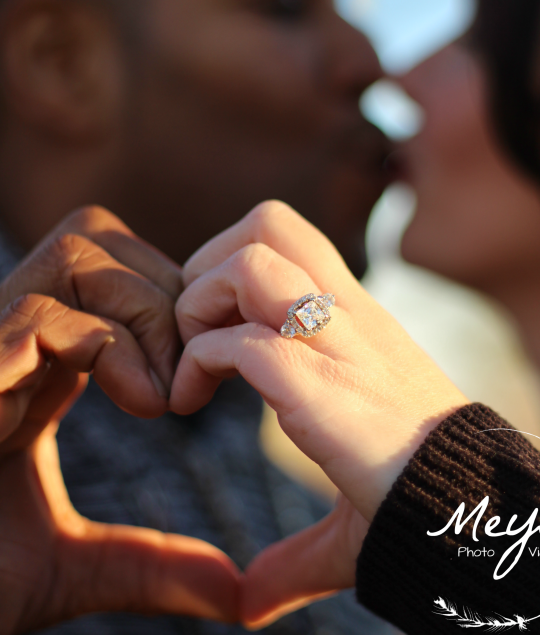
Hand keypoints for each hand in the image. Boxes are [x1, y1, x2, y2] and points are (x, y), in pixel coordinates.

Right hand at [0, 207, 239, 633]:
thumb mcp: (73, 566)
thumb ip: (151, 565)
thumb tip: (232, 591)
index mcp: (35, 365)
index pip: (111, 267)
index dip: (168, 301)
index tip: (195, 374)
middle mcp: (10, 341)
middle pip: (96, 234)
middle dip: (164, 293)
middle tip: (183, 375)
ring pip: (75, 252)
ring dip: (142, 312)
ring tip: (159, 395)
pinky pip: (37, 314)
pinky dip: (106, 348)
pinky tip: (139, 405)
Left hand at [171, 201, 467, 627]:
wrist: (478, 518)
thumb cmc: (416, 500)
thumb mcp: (349, 490)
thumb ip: (295, 543)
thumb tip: (248, 603)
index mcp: (354, 316)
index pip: (284, 230)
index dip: (226, 258)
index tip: (209, 327)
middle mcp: (348, 316)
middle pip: (268, 222)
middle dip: (208, 264)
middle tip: (195, 331)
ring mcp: (341, 347)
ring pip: (253, 263)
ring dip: (200, 305)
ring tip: (194, 364)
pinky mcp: (329, 393)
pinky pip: (249, 345)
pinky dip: (201, 364)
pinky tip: (189, 404)